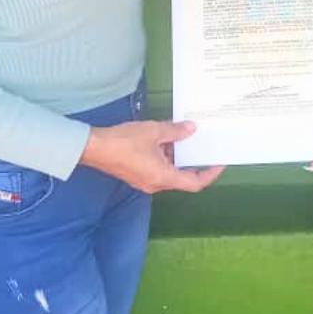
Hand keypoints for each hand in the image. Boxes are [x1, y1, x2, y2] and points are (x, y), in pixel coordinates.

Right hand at [78, 120, 223, 193]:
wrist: (94, 147)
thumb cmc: (125, 141)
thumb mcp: (154, 132)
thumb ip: (175, 131)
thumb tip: (191, 129)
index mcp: (163, 177)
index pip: (194, 183)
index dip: (209, 174)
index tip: (218, 163)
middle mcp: (155, 184)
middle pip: (182, 178)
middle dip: (193, 163)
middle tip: (204, 147)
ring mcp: (144, 181)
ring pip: (169, 172)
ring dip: (177, 157)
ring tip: (186, 138)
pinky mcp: (136, 175)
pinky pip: (157, 168)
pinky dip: (165, 157)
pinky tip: (166, 140)